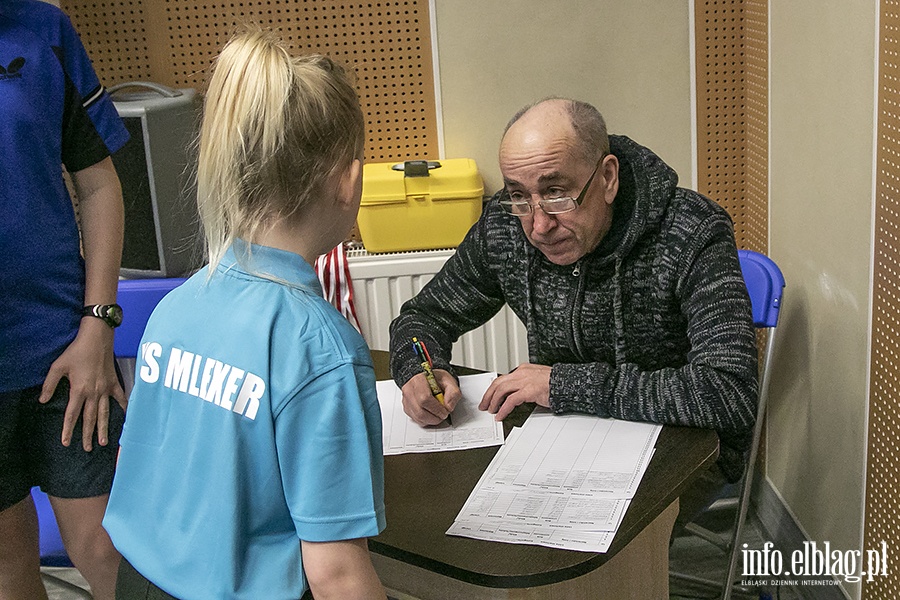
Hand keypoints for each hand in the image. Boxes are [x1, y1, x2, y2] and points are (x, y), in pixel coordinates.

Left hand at [39, 318, 126, 450]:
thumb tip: (43, 400)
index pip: (72, 415)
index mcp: (79, 390)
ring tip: (103, 441)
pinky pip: (120, 398)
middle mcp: (94, 393)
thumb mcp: (58, 366)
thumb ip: (50, 384)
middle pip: (90, 418)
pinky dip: (123, 407)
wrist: (97, 338)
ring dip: (104, 428)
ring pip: (104, 413)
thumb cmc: (77, 351)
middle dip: (88, 434)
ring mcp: (106, 389)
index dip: (68, 429)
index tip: (66, 442)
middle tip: (87, 448)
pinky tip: (126, 416)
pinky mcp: (114, 382)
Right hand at [401, 369, 460, 425]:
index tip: (445, 411)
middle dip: (434, 417)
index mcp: (419, 380)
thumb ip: (453, 393)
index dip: (436, 409)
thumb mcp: (449, 380)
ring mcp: (406, 399)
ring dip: (431, 420)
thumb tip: (449, 407)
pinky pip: (415, 419)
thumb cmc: (435, 379)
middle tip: (443, 415)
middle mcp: (409, 389)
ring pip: (417, 417)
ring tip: (438, 415)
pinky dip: (426, 420)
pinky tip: (431, 414)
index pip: (424, 398)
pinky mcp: (406, 407)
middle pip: (419, 411)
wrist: (426, 378)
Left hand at [479, 363, 551, 420]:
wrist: (566, 383)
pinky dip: (503, 409)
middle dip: (488, 395)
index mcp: (523, 370)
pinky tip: (500, 415)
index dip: (493, 389)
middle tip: (484, 404)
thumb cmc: (554, 383)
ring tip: (491, 410)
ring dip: (493, 402)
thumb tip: (515, 395)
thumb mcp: (536, 380)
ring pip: (501, 390)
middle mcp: (521, 373)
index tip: (489, 396)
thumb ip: (525, 385)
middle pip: (498, 383)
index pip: (503, 378)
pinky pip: (510, 401)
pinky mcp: (528, 391)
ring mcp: (525, 381)